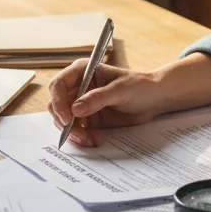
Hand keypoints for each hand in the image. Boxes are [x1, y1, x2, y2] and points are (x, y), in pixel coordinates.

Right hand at [47, 60, 165, 146]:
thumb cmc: (139, 85)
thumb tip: (75, 109)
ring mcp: (82, 104)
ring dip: (73, 133)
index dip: (58, 102)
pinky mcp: (88, 119)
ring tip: (90, 140)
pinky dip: (82, 137)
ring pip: (64, 121)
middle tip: (79, 135)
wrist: (153, 99)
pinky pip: (76, 130)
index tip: (67, 119)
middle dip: (64, 122)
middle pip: (56, 105)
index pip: (58, 85)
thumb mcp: (120, 90)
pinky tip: (95, 140)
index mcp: (82, 71)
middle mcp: (78, 87)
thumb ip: (97, 98)